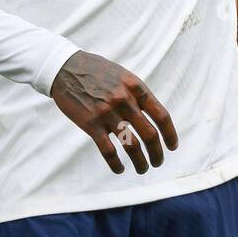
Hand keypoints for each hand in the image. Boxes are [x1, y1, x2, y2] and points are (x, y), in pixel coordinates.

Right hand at [50, 51, 177, 174]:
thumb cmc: (95, 70)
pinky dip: (116, 164)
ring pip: (132, 147)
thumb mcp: (122, 75)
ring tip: (142, 169)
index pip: (161, 116)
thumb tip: (151, 116)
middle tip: (158, 162)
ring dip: (141, 163)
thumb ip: (136, 94)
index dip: (170, 135)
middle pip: (150, 135)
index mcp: (135, 87)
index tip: (172, 146)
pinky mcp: (91, 124)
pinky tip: (120, 169)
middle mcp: (124, 100)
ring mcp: (107, 113)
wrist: (65, 67)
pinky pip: (109, 151)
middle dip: (157, 153)